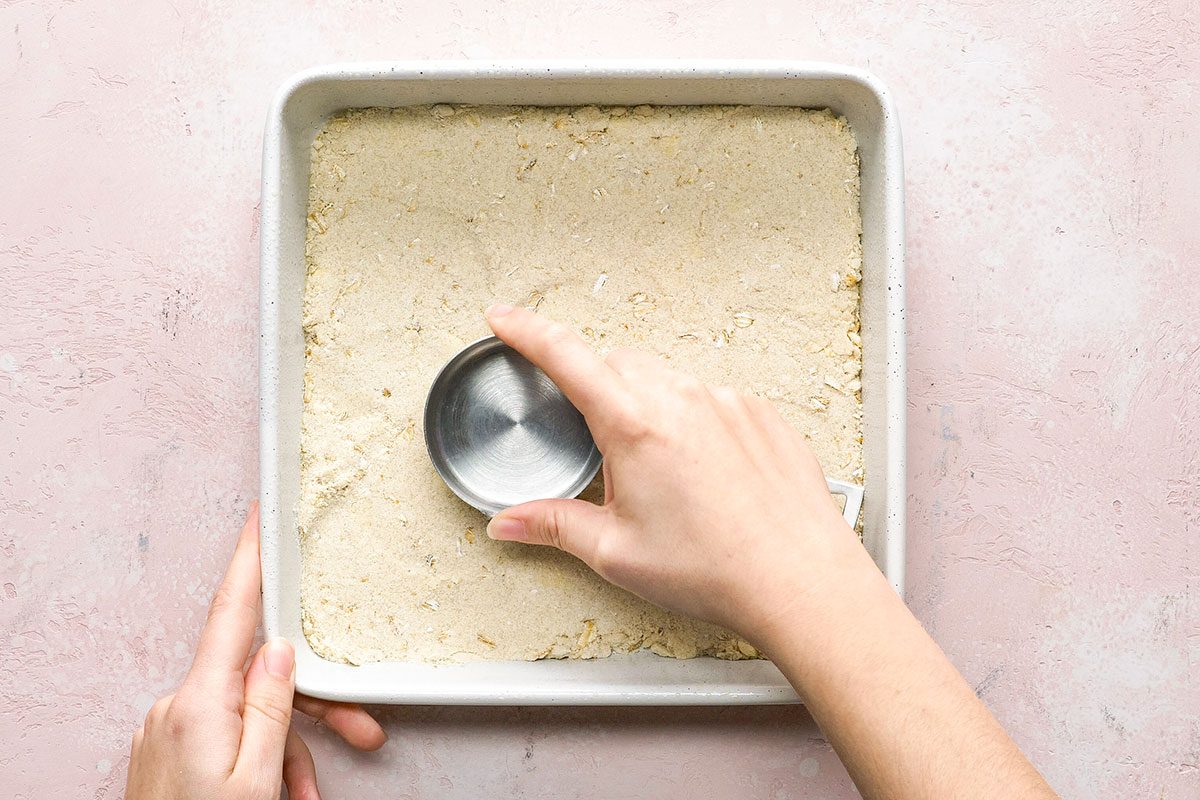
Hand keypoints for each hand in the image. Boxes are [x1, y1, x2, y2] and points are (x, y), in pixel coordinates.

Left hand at [126, 505, 386, 799]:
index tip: (262, 516)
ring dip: (289, 749)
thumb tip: (279, 650)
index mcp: (198, 704)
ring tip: (309, 795)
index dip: (251, 559)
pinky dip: (261, 759)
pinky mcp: (171, 751)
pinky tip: (283, 792)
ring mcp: (171, 730)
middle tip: (364, 731)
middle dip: (312, 705)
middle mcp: (178, 707)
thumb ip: (271, 707)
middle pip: (259, 678)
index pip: (232, 613)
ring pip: (249, 713)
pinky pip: (227, 735)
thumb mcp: (256, 778)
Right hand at [482, 304, 873, 640]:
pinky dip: (695, 422)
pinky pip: (713, 400)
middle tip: (599, 445)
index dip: (527, 331)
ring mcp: (728, 402)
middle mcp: (683, 399)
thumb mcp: (617, 551)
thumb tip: (510, 522)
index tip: (504, 317)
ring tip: (662, 474)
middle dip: (596, 388)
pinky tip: (703, 473)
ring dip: (648, 407)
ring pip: (668, 380)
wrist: (800, 579)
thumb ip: (554, 524)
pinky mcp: (761, 415)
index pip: (566, 357)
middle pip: (618, 364)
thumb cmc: (716, 569)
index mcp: (635, 426)